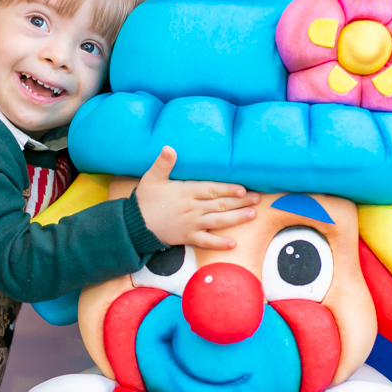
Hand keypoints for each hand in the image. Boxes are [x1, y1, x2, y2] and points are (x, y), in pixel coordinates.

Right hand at [135, 147, 259, 250]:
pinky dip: (219, 243)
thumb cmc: (144, 200)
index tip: (243, 188)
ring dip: (236, 218)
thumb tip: (169, 148)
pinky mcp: (188, 237)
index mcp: (186, 192)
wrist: (135, 225)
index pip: (212, 190)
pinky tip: (233, 244)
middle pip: (220, 204)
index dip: (228, 189)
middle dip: (240, 202)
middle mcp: (192, 208)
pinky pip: (206, 241)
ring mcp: (191, 224)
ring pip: (218, 221)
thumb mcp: (152, 178)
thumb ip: (163, 163)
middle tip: (257, 200)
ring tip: (253, 215)